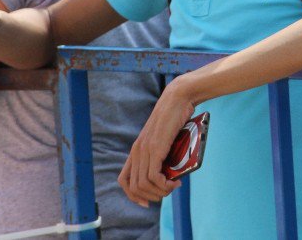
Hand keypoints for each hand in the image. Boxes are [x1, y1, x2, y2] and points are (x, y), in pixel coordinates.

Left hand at [119, 77, 193, 205]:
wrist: (178, 99)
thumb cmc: (176, 118)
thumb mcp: (166, 140)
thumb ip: (164, 154)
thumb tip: (172, 172)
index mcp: (137, 149)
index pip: (124, 180)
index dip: (133, 196)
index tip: (148, 201)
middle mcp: (137, 151)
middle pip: (135, 187)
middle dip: (152, 196)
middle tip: (168, 191)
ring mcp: (145, 150)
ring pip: (144, 185)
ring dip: (160, 192)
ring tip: (173, 186)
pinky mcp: (155, 148)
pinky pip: (154, 176)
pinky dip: (164, 185)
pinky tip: (175, 181)